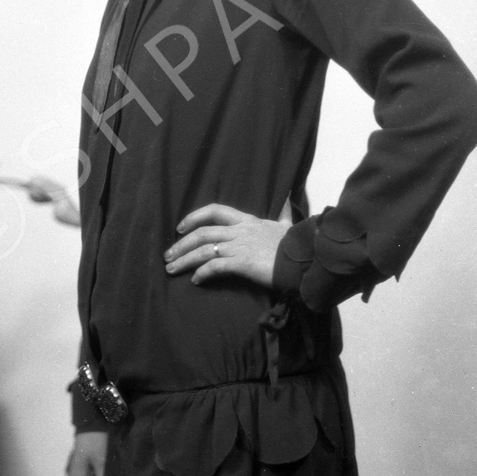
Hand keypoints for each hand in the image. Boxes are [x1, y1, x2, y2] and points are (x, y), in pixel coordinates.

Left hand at [164, 200, 291, 287]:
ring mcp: (241, 246)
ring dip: (185, 260)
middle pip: (202, 232)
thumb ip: (282, 212)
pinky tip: (196, 280)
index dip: (194, 217)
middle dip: (181, 244)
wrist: (308, 260)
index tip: (180, 227)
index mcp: (248, 220)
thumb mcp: (288, 225)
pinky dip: (203, 273)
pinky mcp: (243, 263)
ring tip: (172, 270)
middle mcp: (240, 231)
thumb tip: (287, 195)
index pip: (215, 211)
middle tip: (168, 257)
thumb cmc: (298, 246)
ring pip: (204, 249)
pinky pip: (215, 266)